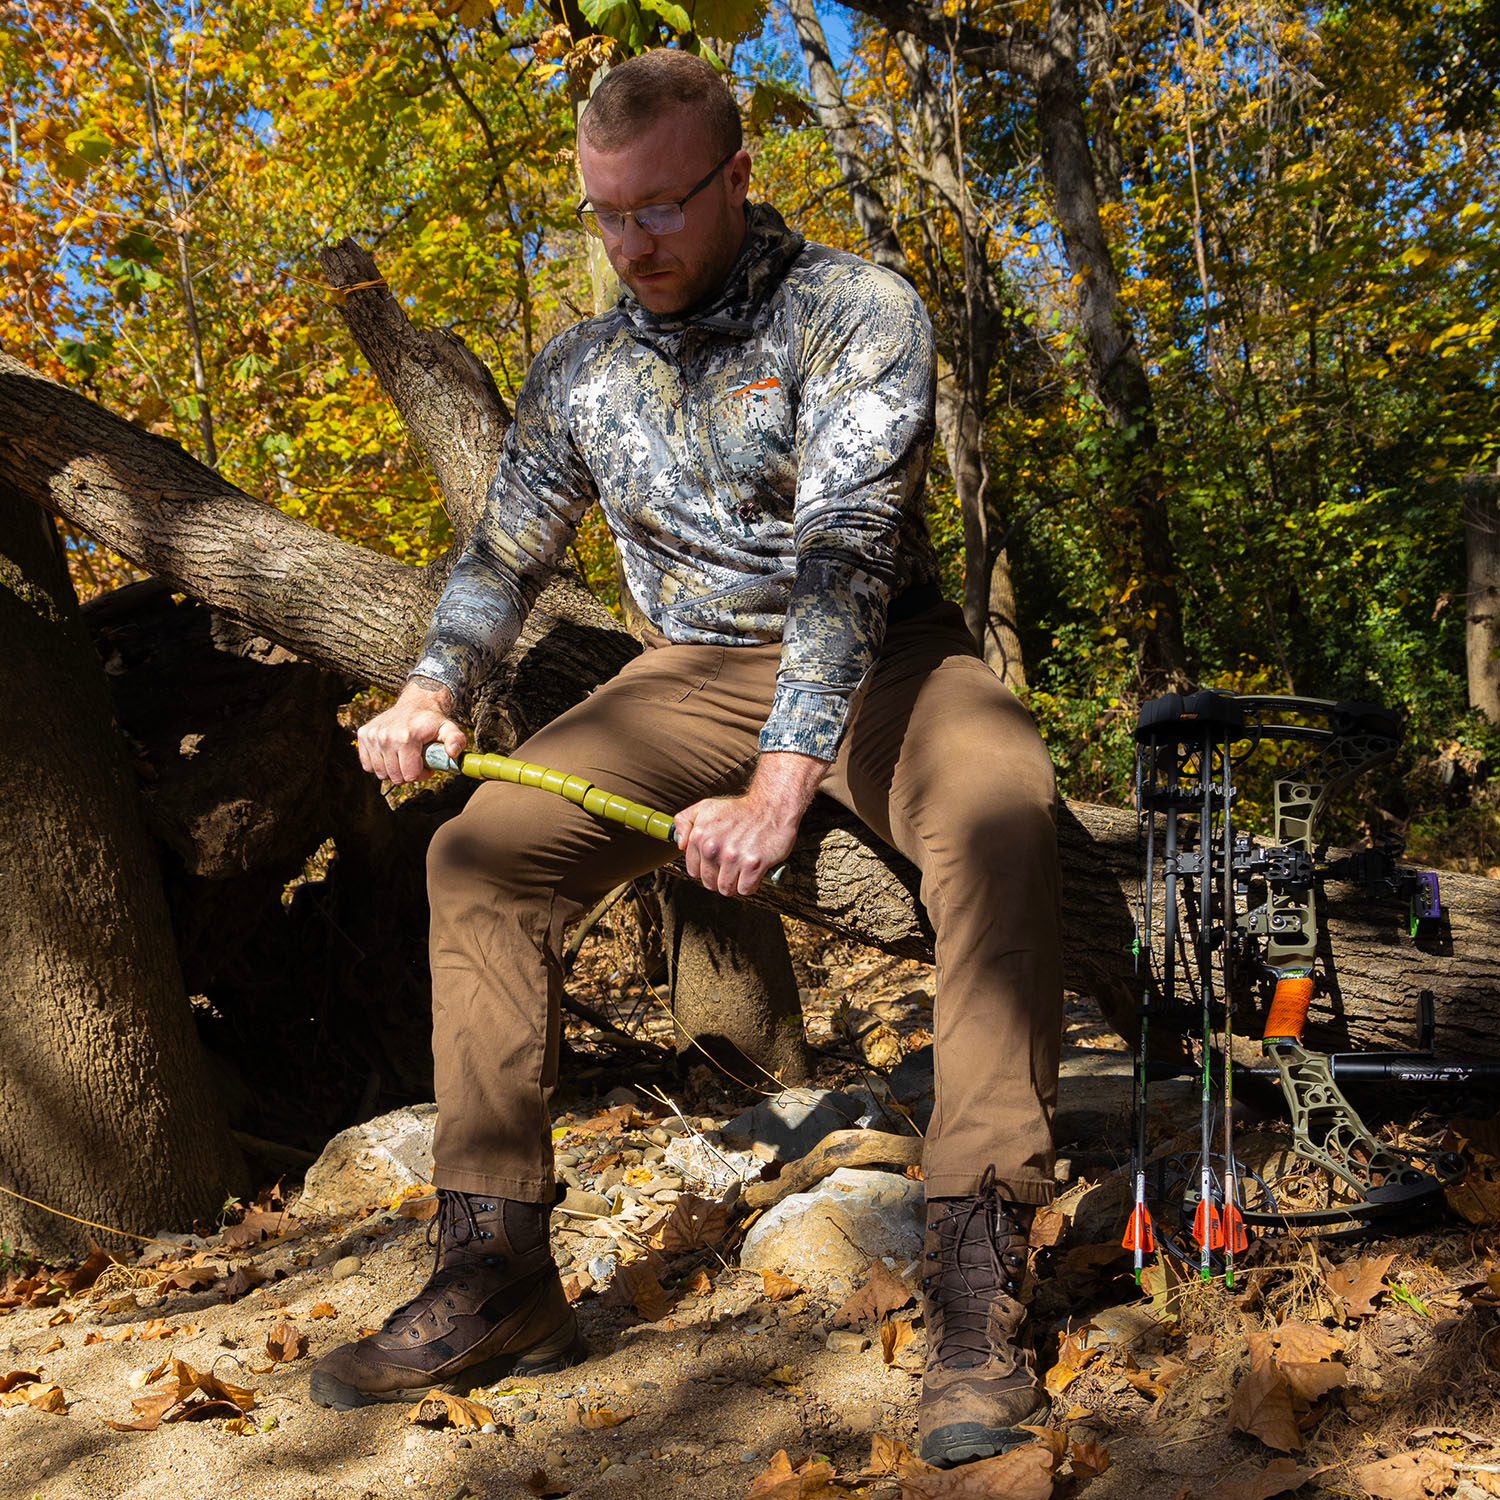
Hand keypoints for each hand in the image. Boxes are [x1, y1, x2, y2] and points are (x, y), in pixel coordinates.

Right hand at [356, 677, 465, 784]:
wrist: (415, 703)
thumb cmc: (431, 720)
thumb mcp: (449, 729)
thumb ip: (456, 740)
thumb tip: (453, 752)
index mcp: (406, 737)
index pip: (410, 775)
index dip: (421, 774)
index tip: (426, 765)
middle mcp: (386, 737)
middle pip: (395, 777)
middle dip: (408, 774)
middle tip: (415, 761)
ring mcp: (373, 736)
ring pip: (381, 773)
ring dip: (393, 770)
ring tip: (404, 757)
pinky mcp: (363, 735)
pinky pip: (368, 765)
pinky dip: (379, 764)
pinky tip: (390, 754)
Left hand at [674, 751, 826, 895]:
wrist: (771, 806)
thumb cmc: (740, 809)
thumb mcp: (705, 807)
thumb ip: (684, 821)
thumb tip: (680, 845)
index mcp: (699, 836)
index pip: (694, 871)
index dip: (706, 869)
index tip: (717, 863)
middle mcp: (713, 847)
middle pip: (710, 883)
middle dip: (720, 878)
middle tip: (731, 867)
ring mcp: (733, 857)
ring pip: (727, 889)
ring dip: (735, 883)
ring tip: (741, 870)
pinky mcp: (753, 864)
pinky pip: (746, 889)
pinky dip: (750, 884)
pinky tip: (753, 872)